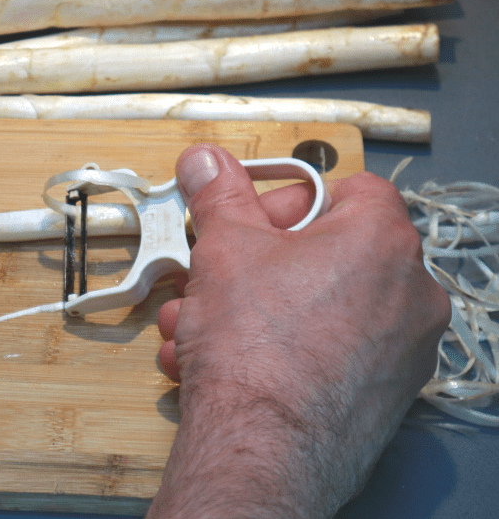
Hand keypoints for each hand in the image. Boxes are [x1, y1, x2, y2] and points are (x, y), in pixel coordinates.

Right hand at [148, 144, 450, 518]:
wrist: (259, 449)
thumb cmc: (256, 346)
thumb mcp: (224, 246)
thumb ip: (218, 194)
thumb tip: (206, 163)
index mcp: (382, 241)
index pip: (348, 188)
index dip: (290, 197)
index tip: (253, 219)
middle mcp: (409, 293)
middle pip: (327, 248)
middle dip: (258, 258)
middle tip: (220, 268)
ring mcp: (401, 349)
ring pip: (317, 303)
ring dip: (253, 304)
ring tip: (201, 320)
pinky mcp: (383, 394)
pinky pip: (327, 347)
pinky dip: (279, 344)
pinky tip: (224, 356)